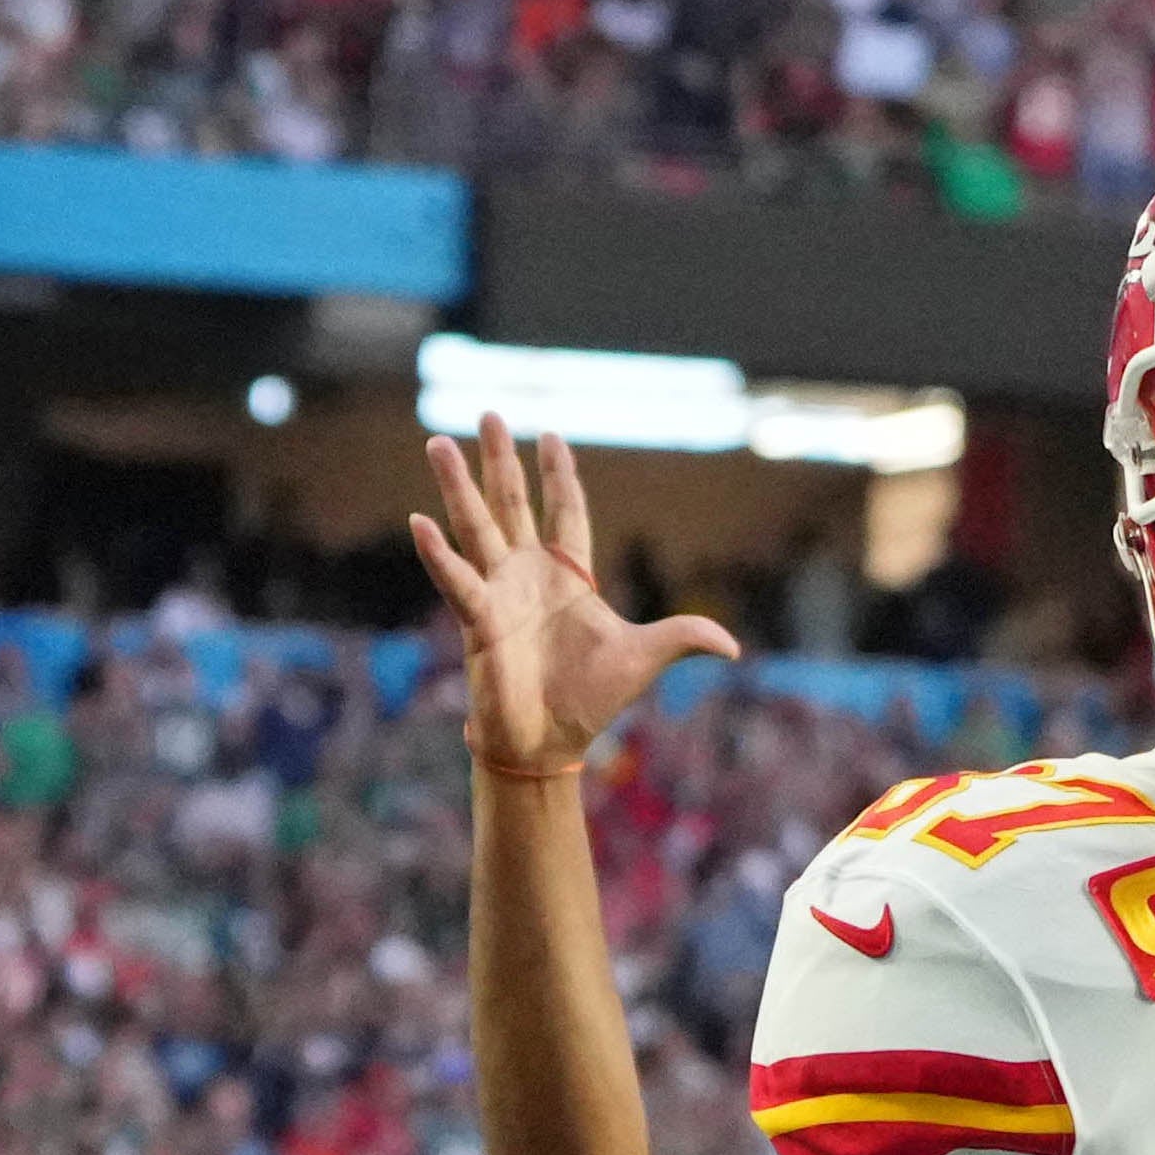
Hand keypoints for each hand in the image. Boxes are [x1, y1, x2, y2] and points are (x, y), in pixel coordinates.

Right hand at [408, 414, 741, 780]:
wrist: (552, 741)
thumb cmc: (591, 699)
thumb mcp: (643, 660)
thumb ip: (682, 639)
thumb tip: (734, 647)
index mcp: (569, 577)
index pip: (565, 513)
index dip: (559, 476)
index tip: (550, 435)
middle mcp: (528, 575)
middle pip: (512, 504)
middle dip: (501, 461)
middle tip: (489, 413)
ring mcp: (500, 593)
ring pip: (476, 527)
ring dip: (457, 487)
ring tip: (438, 442)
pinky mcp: (480, 621)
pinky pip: (458, 580)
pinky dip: (439, 555)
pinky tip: (420, 522)